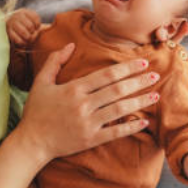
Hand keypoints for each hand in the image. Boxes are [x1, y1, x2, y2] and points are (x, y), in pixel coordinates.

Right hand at [7, 9, 41, 46]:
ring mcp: (11, 23)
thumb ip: (36, 22)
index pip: (35, 17)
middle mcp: (17, 15)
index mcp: (24, 11)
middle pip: (30, 26)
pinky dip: (22, 43)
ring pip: (24, 33)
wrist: (6, 24)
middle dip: (33, 33)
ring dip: (29, 38)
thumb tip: (49, 28)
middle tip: (33, 35)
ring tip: (29, 39)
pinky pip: (18, 39)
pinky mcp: (8, 31)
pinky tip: (23, 42)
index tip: (36, 28)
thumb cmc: (21, 23)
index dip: (38, 25)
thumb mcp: (28, 18)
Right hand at [12, 43, 160, 162]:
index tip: (142, 62)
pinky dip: (131, 127)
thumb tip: (70, 45)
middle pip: (117, 90)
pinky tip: (145, 121)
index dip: (126, 68)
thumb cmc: (36, 111)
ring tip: (155, 94)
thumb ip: (55, 61)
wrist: (31, 142)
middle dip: (139, 81)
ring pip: (120, 109)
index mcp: (74, 89)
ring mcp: (88, 123)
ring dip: (140, 101)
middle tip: (155, 74)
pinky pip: (115, 133)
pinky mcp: (90, 139)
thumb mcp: (41, 82)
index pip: (106, 75)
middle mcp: (83, 104)